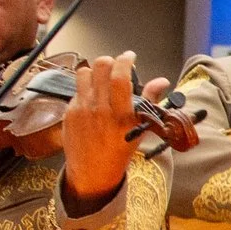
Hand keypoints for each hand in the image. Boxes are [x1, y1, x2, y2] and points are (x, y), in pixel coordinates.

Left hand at [59, 53, 145, 214]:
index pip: (120, 77)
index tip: (130, 57)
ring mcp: (81, 111)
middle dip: (110, 61)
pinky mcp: (68, 113)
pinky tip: (93, 98)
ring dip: (94, 72)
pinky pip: (76, 90)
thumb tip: (161, 81)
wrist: (92, 172)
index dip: (125, 60)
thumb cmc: (119, 151)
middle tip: (115, 66)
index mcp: (120, 116)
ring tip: (101, 79)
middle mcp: (99, 111)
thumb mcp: (139, 129)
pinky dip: (86, 89)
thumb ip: (149, 102)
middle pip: (100, 67)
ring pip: (84, 73)